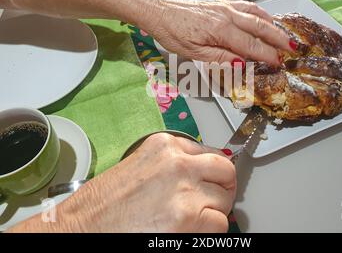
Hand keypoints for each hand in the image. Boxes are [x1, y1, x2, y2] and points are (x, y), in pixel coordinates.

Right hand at [10, 133, 235, 232]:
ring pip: (224, 200)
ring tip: (193, 219)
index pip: (209, 152)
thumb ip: (172, 164)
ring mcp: (185, 189)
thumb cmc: (103, 202)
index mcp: (165, 145)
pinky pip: (218, 225)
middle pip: (225, 171)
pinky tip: (189, 231)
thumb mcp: (141, 166)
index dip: (213, 171)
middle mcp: (178, 162)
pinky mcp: (187, 219)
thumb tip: (201, 173)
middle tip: (215, 200)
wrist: (81, 228)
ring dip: (214, 212)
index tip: (213, 180)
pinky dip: (209, 232)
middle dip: (223, 187)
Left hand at [147, 0, 292, 65]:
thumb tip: (241, 63)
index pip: (251, 45)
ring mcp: (225, 7)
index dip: (267, 55)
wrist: (161, 12)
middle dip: (278, 38)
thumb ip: (220, 57)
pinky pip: (246, 5)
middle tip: (291, 48)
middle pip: (259, 27)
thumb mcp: (194, 53)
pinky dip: (259, 12)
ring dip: (272, 24)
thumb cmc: (173, 33)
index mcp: (221, 30)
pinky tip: (263, 17)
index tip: (279, 62)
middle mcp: (227, 15)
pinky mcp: (221, 3)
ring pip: (256, 14)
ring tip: (283, 34)